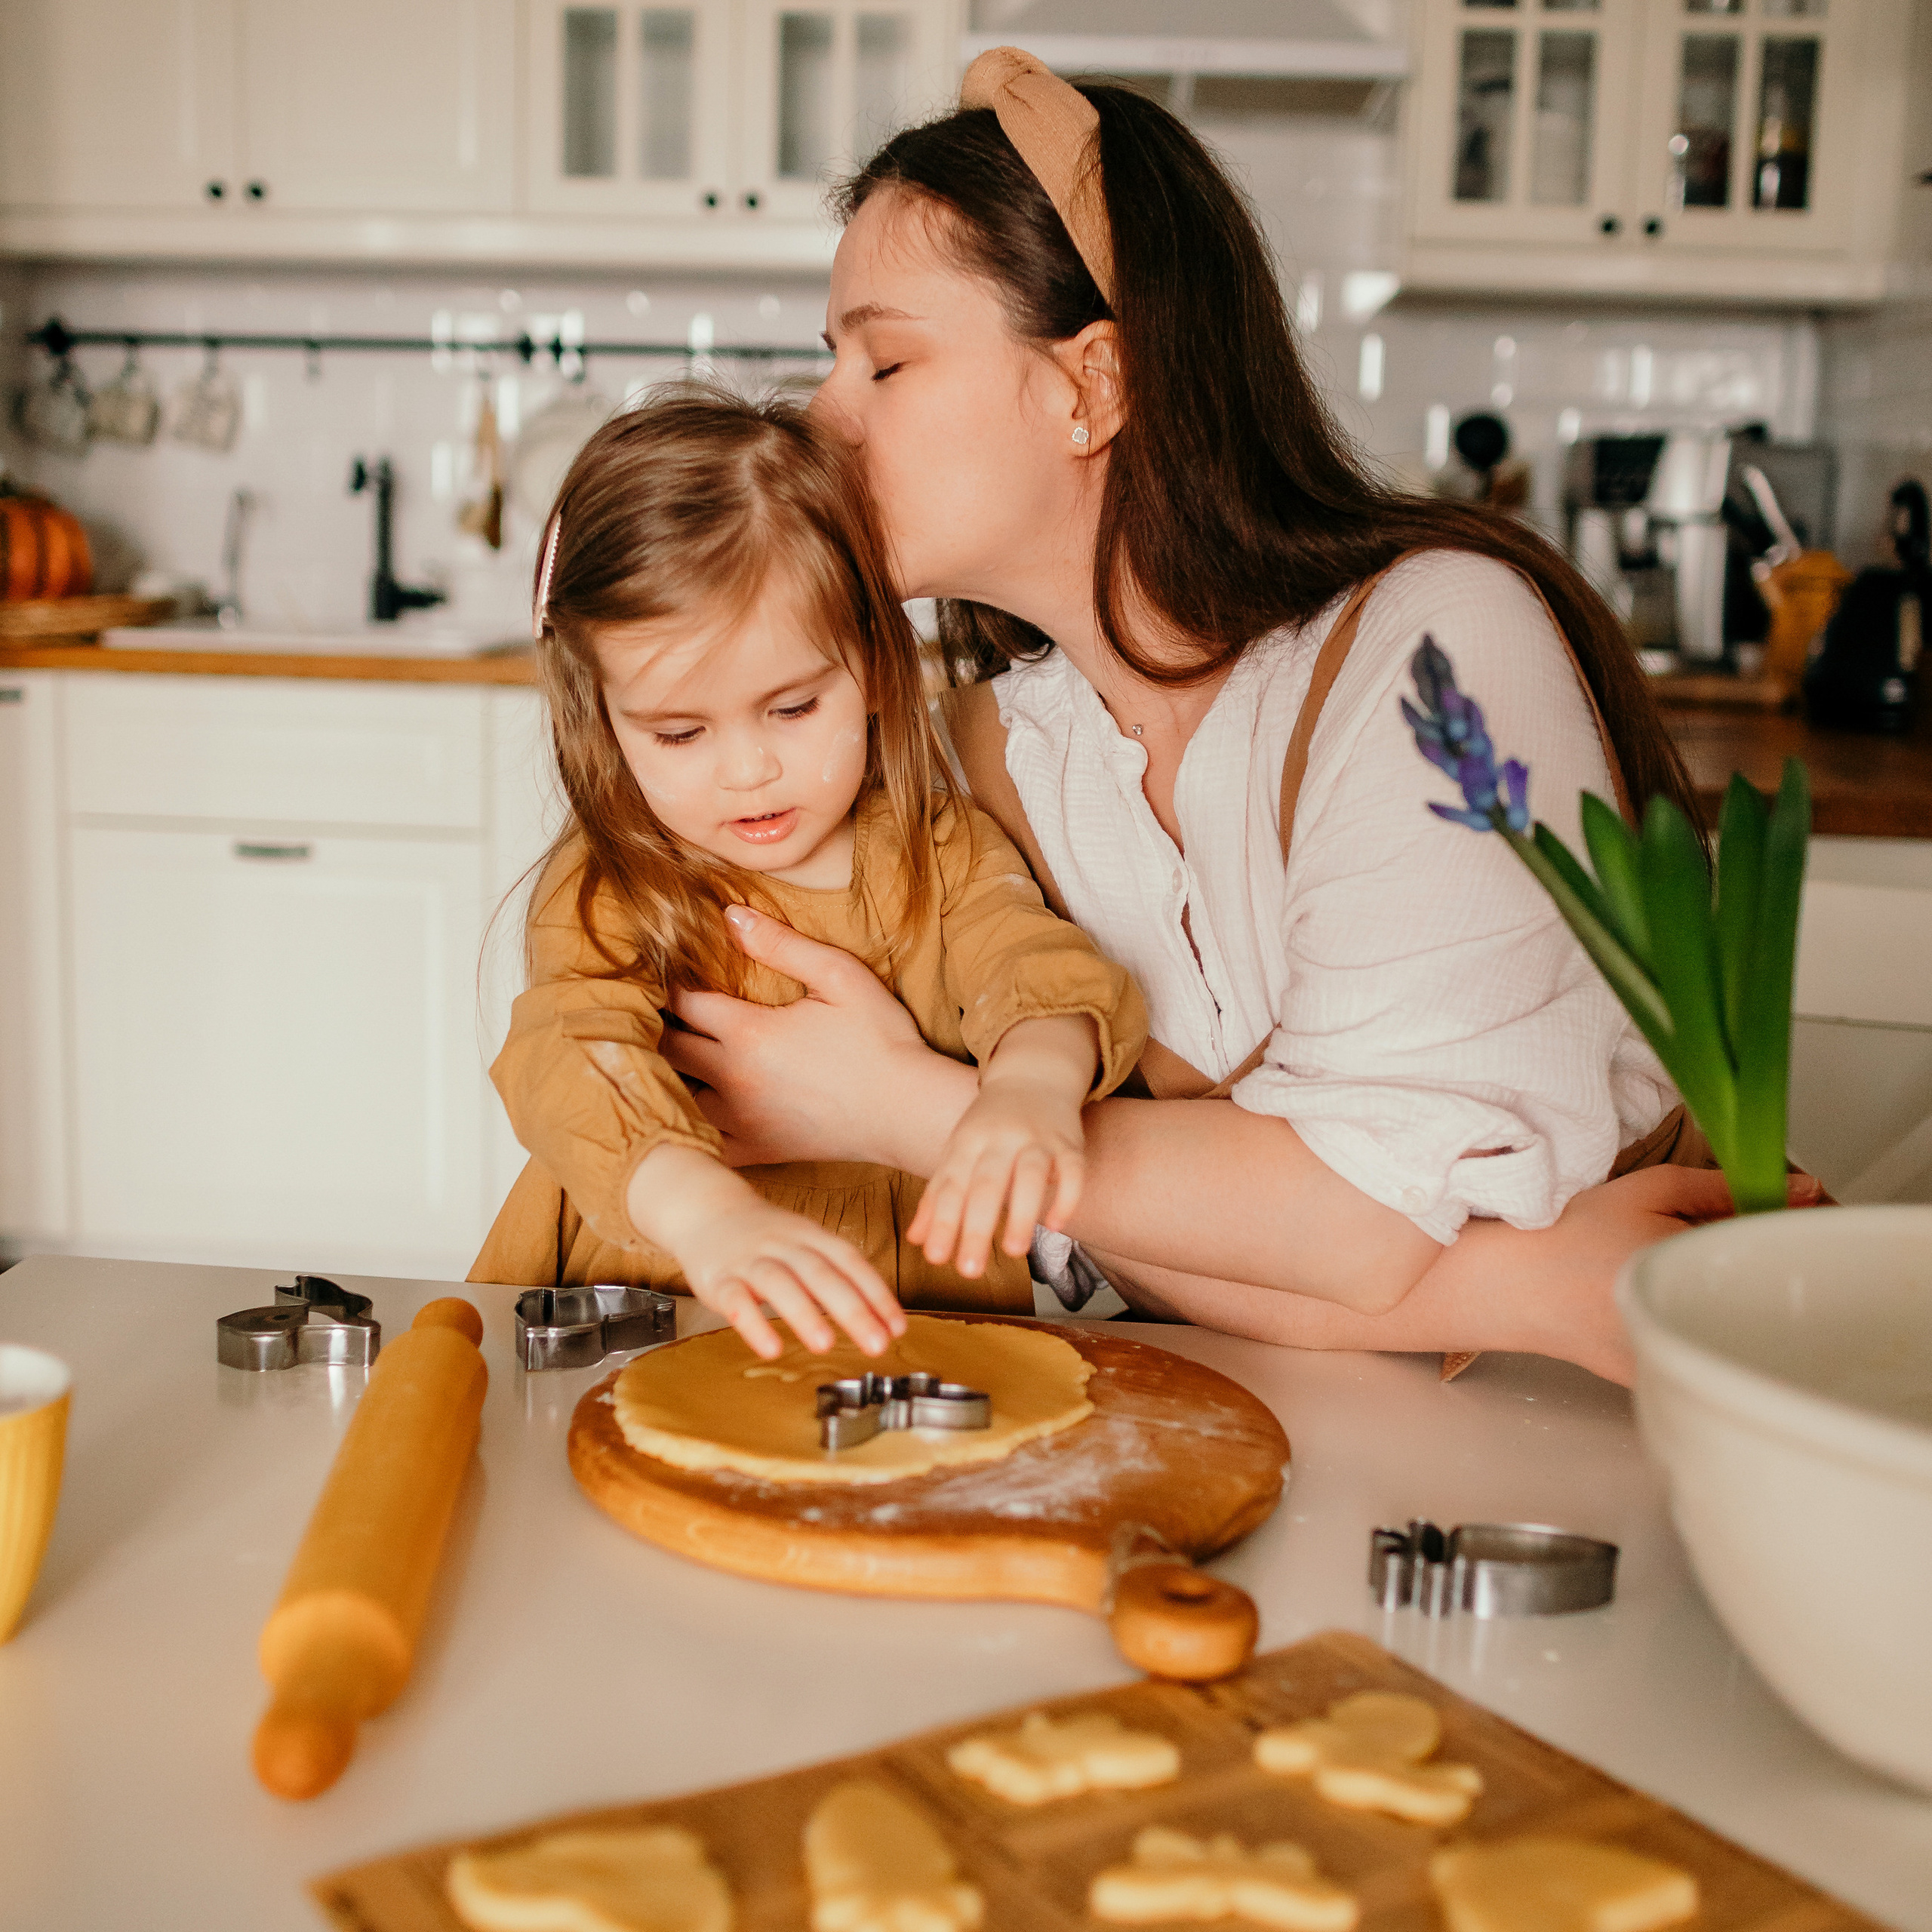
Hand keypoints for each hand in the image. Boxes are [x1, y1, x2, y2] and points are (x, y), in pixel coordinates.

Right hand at [629, 1144, 904, 1358]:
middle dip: (852, 1310)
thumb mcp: (805, 1243)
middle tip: (877, 1343)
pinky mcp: (718, 1279)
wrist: (704, 1208)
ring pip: (779, 1282)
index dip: (876, 1293)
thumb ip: (837, 1274)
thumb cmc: (763, 1235)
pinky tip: (770, 1348)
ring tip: (826, 1346)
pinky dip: (752, 1323)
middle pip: (821, 1273)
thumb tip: (880, 1315)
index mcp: (810, 1235)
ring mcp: (749, 1260)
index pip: (849, 1262)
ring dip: (804, 1314)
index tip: (897, 1326)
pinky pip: (735, 1299)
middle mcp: (783, 1244)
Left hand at [660, 905, 976, 1170]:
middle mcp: (733, 1079)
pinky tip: (684, 1107)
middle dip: (655, 1026)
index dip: (667, 983)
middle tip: (649, 1011)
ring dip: (664, 1074)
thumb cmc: (881, 1040)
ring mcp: (740, 1120)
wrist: (908, 1111)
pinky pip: (698, 1140)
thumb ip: (781, 944)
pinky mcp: (755, 1150)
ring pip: (673, 1096)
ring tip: (658, 1055)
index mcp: (749, 1032)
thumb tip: (728, 915)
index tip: (662, 973)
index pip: (682, 1001)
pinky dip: (685, 1123)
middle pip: (666, 1047)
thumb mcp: (840, 976)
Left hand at [906, 1016, 1098, 1279]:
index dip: (944, 1222)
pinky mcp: (1069, 1143)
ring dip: (1022, 1213)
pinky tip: (1056, 1226)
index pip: (952, 1185)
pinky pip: (1073, 1170)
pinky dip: (1066, 1197)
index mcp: (968, 1141)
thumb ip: (938, 1197)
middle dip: (977, 1227)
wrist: (1033, 1075)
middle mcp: (1001, 1138)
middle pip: (987, 1184)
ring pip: (1031, 1175)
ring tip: (1014, 1252)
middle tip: (969, 1270)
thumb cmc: (989, 1125)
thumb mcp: (958, 1151)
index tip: (936, 1259)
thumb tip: (915, 1240)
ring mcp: (1038, 1138)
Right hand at [1498, 1162, 1825, 1381]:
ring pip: (1732, 1328)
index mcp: (1696, 1271)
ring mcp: (1676, 1356)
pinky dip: (1694, 1325)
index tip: (1779, 1223)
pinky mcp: (1659, 1379)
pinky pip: (1698, 1348)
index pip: (1775, 1257)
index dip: (1781, 1239)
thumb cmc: (1573, 1233)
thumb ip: (1725, 1188)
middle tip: (1709, 1245)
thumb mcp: (1651, 1189)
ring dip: (1725, 1301)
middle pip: (1760, 1298)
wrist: (1514, 1285)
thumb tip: (1801, 1190)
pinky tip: (1659, 1300)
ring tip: (1675, 1274)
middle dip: (1752, 1271)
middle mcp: (1691, 1322)